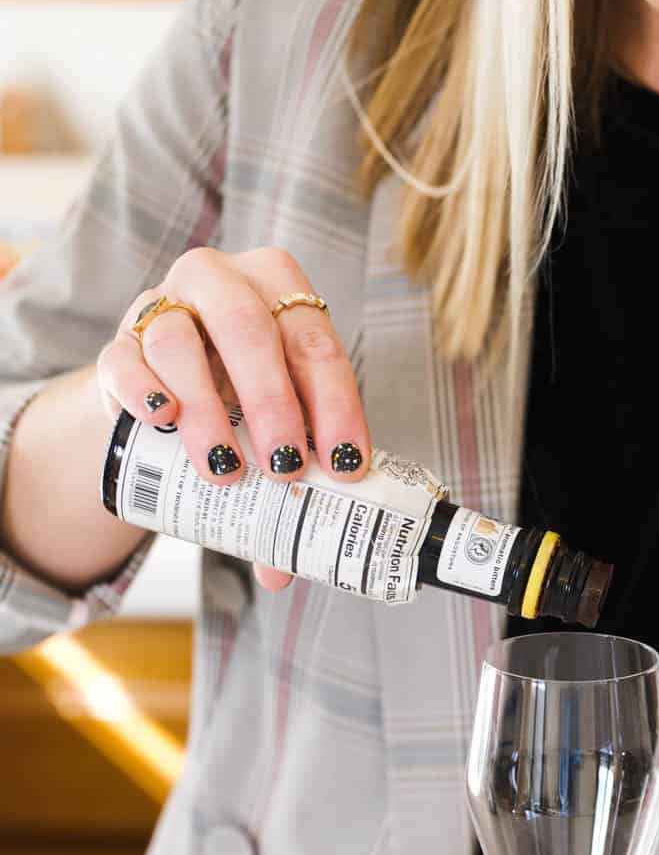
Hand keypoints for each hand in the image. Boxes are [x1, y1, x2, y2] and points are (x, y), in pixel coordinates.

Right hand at [97, 248, 369, 590]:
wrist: (162, 393)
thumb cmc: (238, 404)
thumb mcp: (274, 425)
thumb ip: (291, 482)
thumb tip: (284, 570)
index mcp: (280, 291)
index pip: (316, 342)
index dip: (335, 405)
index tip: (344, 465)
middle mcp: (221, 283)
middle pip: (247, 326)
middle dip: (272, 401)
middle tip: (284, 467)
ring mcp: (163, 307)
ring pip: (178, 341)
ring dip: (205, 409)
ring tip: (225, 468)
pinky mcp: (117, 342)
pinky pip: (122, 358)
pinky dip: (143, 392)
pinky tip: (164, 422)